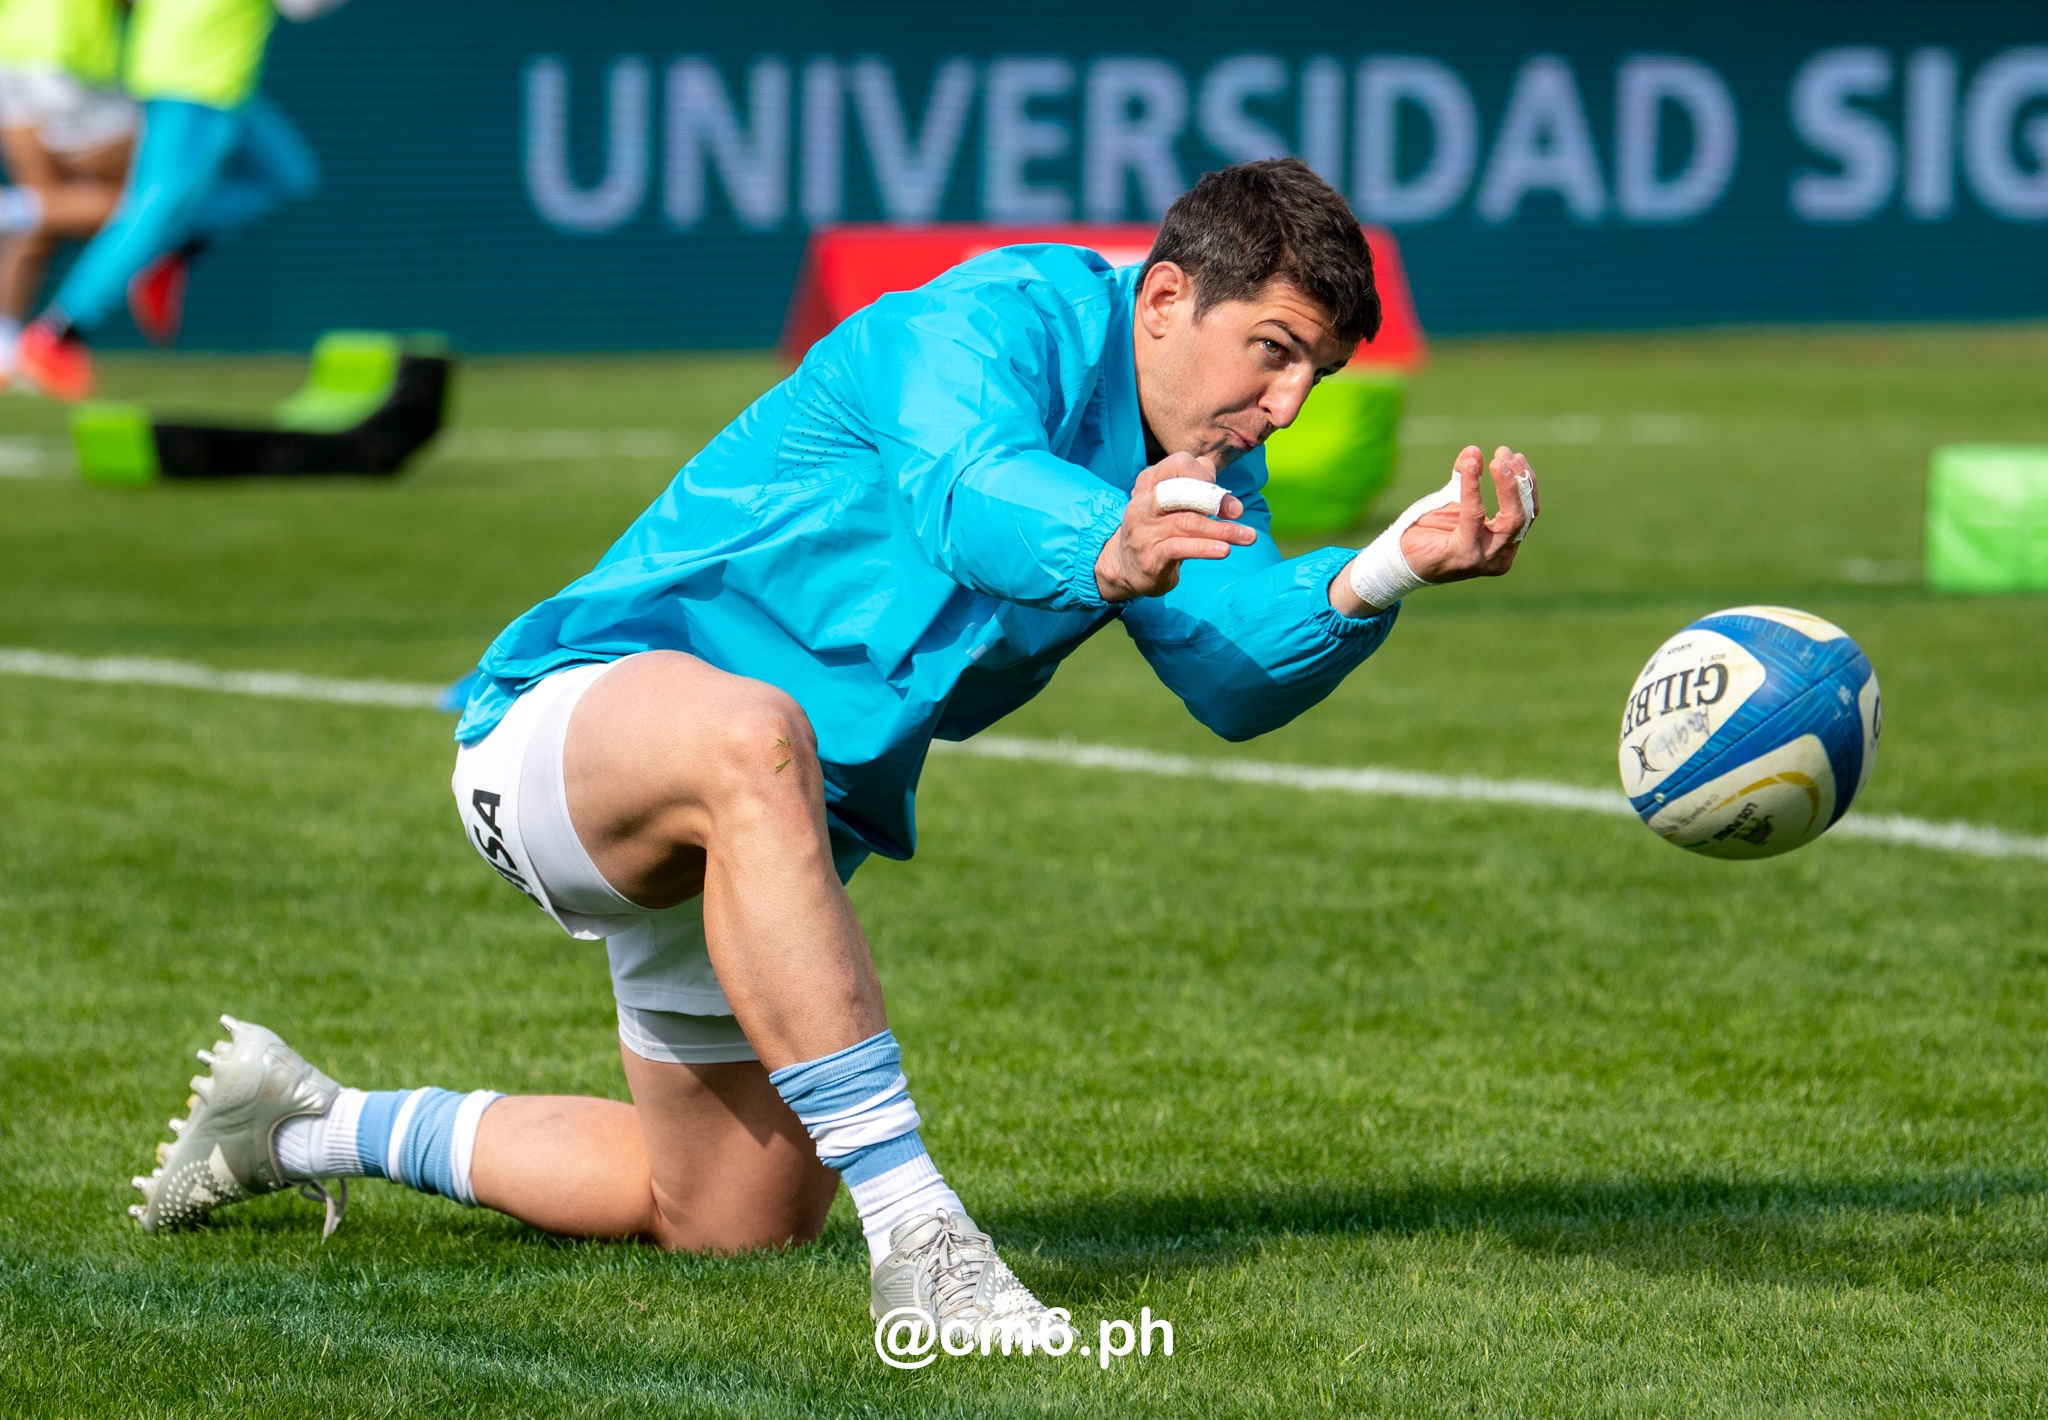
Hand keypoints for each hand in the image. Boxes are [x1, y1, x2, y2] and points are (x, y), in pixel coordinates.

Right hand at [1094, 453, 1255, 601]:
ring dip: (1222, 530)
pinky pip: (1181, 548)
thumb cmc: (1158, 530)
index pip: (1180, 464)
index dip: (1205, 475)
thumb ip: (1195, 489)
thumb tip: (1223, 487)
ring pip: (1188, 522)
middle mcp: (1144, 504)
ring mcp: (1145, 530)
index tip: (1221, 492)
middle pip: (1181, 490)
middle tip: (1238, 511)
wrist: (1125, 567)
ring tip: (1248, 536)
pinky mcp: (1150, 556)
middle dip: (1214, 500)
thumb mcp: (1171, 504)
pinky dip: (1205, 548)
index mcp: (1149, 482)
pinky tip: (1224, 550)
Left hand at [1400, 445, 1537, 581]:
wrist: (1399, 559)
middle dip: (1518, 481)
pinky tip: (1469, 467)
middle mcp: (1500, 556)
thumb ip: (1466, 478)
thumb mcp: (1452, 501)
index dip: (1525, 483)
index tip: (1514, 456)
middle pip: (1524, 516)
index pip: (1528, 512)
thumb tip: (1473, 450)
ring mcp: (1485, 559)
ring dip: (1506, 486)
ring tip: (1496, 460)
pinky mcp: (1464, 556)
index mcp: (1504, 544)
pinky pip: (1475, 517)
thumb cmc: (1430, 532)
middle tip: (1503, 453)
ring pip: (1511, 520)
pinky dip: (1473, 489)